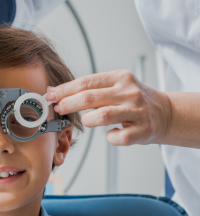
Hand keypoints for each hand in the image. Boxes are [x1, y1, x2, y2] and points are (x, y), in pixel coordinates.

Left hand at [46, 70, 172, 145]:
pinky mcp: (143, 130)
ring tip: (87, 121)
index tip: (50, 96)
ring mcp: (137, 111)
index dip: (64, 90)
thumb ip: (86, 89)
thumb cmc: (132, 100)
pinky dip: (110, 138)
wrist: (165, 113)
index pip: (85, 82)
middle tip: (59, 109)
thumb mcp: (113, 87)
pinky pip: (118, 137)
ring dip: (87, 120)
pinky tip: (111, 133)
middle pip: (90, 98)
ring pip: (102, 117)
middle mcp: (129, 92)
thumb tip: (53, 91)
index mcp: (120, 78)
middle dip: (69, 104)